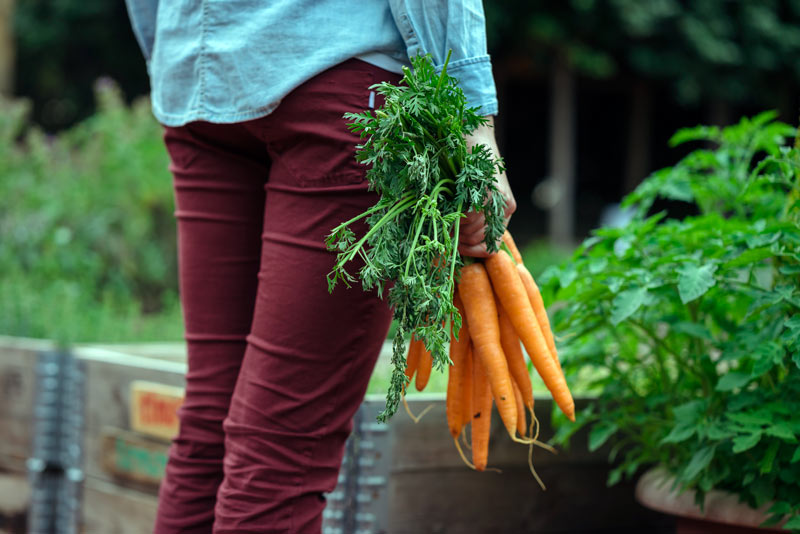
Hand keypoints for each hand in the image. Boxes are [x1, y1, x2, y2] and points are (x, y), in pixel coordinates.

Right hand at [458, 116, 515, 256]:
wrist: (474, 134)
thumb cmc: (466, 164)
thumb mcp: (471, 193)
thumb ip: (470, 216)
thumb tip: (455, 241)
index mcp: (502, 213)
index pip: (489, 248)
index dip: (469, 250)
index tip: (454, 245)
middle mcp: (505, 210)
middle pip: (477, 241)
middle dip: (458, 238)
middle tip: (445, 226)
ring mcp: (501, 203)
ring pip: (472, 231)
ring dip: (455, 226)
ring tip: (448, 212)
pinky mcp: (493, 194)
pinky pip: (471, 218)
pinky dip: (457, 214)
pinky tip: (452, 204)